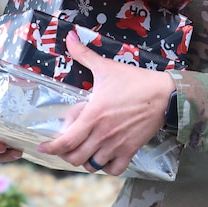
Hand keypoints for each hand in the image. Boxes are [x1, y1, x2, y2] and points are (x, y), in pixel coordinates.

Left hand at [37, 31, 174, 175]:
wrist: (164, 94)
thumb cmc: (134, 81)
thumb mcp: (106, 67)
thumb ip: (84, 54)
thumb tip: (69, 37)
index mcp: (93, 115)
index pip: (66, 141)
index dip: (51, 148)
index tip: (43, 146)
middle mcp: (102, 134)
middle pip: (75, 158)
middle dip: (65, 154)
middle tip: (65, 146)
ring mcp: (117, 144)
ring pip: (92, 165)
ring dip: (84, 161)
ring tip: (83, 150)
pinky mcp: (131, 150)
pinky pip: (114, 169)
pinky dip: (106, 167)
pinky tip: (103, 156)